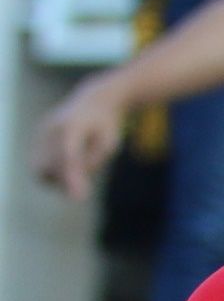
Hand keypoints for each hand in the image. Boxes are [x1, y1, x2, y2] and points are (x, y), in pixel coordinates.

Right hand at [34, 76, 129, 203]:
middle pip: (51, 165)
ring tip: (77, 170)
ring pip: (39, 168)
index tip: (80, 199)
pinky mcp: (37, 137)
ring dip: (57, 178)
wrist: (93, 101)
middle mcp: (52, 127)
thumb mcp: (110, 142)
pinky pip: (38, 165)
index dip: (72, 178)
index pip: (69, 156)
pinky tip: (68, 166)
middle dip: (67, 180)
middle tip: (83, 183)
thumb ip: (94, 161)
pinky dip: (52, 173)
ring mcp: (41, 132)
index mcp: (73, 126)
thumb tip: (77, 188)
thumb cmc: (105, 125)